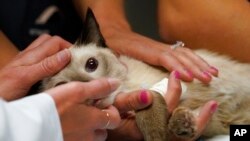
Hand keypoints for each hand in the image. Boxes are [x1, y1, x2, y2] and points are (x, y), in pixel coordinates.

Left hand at [0, 34, 71, 100]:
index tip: (80, 59)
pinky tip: (55, 75)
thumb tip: (66, 54)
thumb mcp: (26, 77)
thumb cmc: (3, 89)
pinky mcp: (27, 72)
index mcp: (31, 56)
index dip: (69, 47)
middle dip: (65, 49)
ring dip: (58, 57)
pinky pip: (42, 62)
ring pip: (47, 52)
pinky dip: (52, 66)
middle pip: (52, 43)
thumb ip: (46, 65)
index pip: (56, 42)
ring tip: (67, 68)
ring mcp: (28, 63)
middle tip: (74, 62)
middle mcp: (30, 56)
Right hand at [46, 78, 120, 140]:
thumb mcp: (76, 90)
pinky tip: (67, 127)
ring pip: (91, 140)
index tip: (103, 105)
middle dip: (100, 123)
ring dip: (88, 132)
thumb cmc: (52, 106)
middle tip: (88, 112)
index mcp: (94, 120)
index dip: (112, 111)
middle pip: (103, 132)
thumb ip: (98, 87)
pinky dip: (77, 136)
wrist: (29, 127)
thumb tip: (116, 83)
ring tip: (76, 120)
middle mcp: (89, 136)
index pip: (115, 119)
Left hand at [102, 28, 217, 82]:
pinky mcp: (162, 48)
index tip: (190, 78)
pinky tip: (203, 66)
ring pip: (184, 53)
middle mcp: (156, 47)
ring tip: (213, 73)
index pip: (164, 58)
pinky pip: (182, 52)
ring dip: (199, 63)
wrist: (112, 30)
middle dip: (196, 67)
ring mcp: (160, 47)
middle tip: (208, 79)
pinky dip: (194, 59)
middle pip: (180, 55)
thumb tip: (122, 76)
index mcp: (144, 50)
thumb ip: (117, 64)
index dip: (177, 67)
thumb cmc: (111, 45)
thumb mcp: (110, 54)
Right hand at [106, 71, 215, 140]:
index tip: (175, 75)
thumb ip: (131, 101)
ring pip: (184, 135)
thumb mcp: (116, 105)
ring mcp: (158, 136)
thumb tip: (148, 95)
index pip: (167, 109)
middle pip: (183, 131)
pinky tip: (196, 114)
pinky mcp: (159, 134)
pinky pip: (179, 132)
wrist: (106, 126)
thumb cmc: (109, 113)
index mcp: (145, 126)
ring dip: (199, 122)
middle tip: (212, 104)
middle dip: (200, 118)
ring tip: (210, 109)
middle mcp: (155, 134)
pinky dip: (190, 124)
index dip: (174, 91)